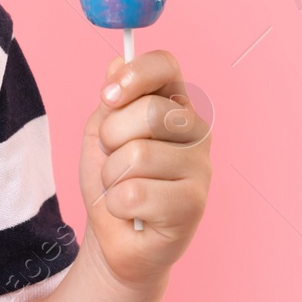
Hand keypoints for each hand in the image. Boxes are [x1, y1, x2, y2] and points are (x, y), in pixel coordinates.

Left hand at [77, 48, 210, 290]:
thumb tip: (117, 63)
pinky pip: (135, 193)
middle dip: (112, 137)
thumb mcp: (101, 134)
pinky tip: (132, 212)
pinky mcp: (194, 205)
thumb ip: (112, 100)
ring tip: (122, 189)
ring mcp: (200, 168)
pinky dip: (117, 204)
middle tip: (113, 158)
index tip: (107, 96)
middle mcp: (196, 132)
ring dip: (112, 176)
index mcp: (175, 105)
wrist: (112, 238)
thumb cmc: (113, 181)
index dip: (135, 75)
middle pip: (148, 111)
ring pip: (137, 155)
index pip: (166, 65)